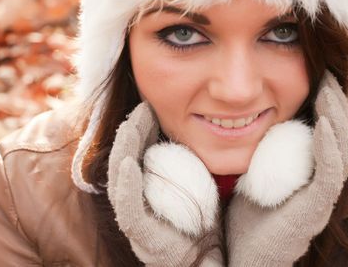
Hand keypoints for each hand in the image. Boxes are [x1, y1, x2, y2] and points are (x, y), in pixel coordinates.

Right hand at [107, 102, 222, 266]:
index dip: (143, 131)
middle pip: (129, 164)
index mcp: (158, 193)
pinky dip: (125, 187)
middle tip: (142, 107)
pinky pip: (128, 212)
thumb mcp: (216, 189)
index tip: (150, 106)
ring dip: (125, 152)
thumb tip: (219, 126)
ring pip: (122, 183)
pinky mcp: (146, 242)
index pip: (144, 156)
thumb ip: (209, 164)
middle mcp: (145, 207)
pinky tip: (127, 163)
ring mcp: (143, 226)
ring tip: (132, 124)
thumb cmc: (225, 230)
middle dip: (133, 134)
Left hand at [226, 71, 347, 265]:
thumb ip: (252, 145)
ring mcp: (319, 194)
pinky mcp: (315, 208)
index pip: (317, 128)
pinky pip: (330, 171)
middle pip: (333, 133)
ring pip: (338, 147)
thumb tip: (236, 113)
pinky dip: (330, 144)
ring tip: (329, 82)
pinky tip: (323, 120)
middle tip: (328, 70)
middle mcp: (315, 179)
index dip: (320, 101)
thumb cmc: (243, 213)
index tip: (314, 71)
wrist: (243, 256)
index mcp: (302, 168)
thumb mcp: (248, 171)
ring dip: (336, 113)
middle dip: (332, 100)